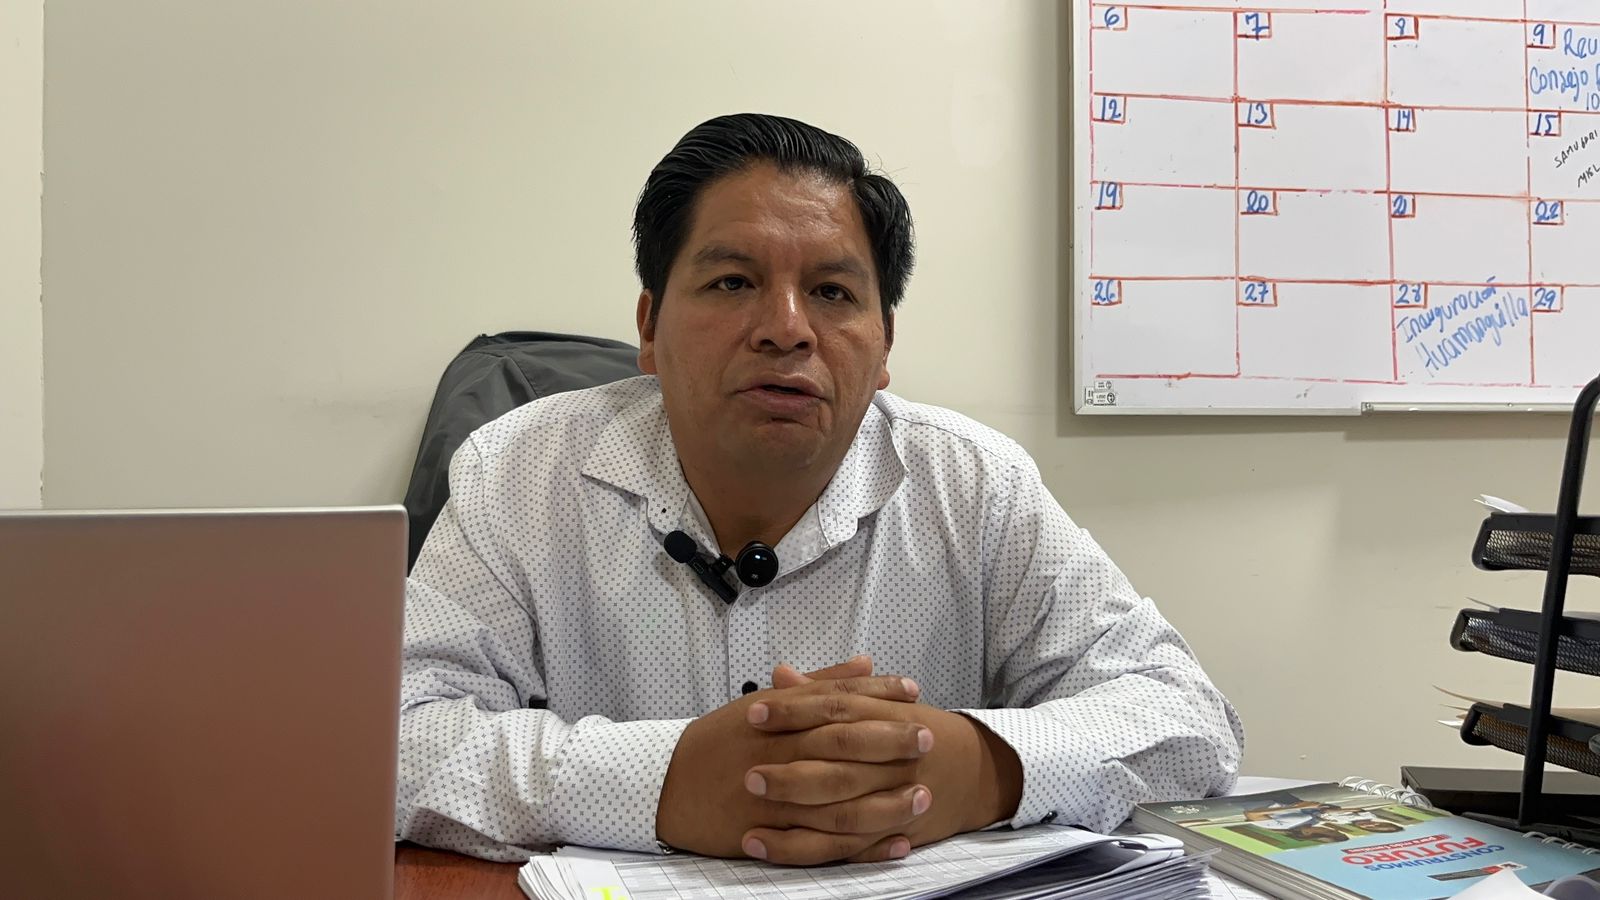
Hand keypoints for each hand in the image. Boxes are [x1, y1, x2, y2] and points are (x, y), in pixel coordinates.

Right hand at [656, 673, 931, 862]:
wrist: (666, 783)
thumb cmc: (719, 741)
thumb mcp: (762, 704)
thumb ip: (817, 685)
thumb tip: (865, 664)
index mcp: (777, 717)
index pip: (834, 700)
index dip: (876, 695)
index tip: (912, 691)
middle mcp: (779, 753)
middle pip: (842, 744)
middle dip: (889, 742)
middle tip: (928, 738)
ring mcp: (776, 796)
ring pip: (839, 800)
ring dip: (885, 800)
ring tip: (923, 796)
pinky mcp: (772, 834)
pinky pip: (824, 844)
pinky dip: (862, 847)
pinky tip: (894, 843)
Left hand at [745, 680, 1022, 860]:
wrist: (976, 772)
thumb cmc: (917, 732)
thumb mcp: (880, 704)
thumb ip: (827, 690)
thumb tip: (780, 675)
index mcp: (886, 718)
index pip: (835, 709)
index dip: (794, 711)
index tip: (753, 712)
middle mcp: (891, 760)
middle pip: (837, 762)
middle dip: (790, 769)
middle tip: (748, 772)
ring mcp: (892, 800)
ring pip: (839, 811)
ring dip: (792, 813)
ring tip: (750, 813)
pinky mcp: (888, 835)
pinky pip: (841, 848)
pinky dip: (801, 849)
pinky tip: (764, 845)